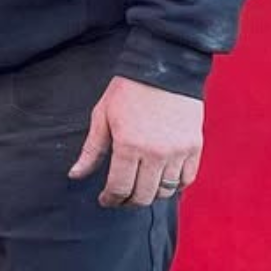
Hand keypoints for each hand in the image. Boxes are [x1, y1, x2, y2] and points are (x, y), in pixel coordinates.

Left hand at [67, 76, 204, 207]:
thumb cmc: (128, 91)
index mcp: (128, 146)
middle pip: (144, 195)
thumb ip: (91, 150)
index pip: (120, 187)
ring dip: (151, 195)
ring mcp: (178, 152)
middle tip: (121, 198)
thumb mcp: (102, 116)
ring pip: (166, 191)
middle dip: (129, 202)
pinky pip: (187, 180)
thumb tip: (75, 175)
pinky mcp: (194, 147)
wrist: (163, 68)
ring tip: (140, 188)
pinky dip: (175, 186)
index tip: (105, 200)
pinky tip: (163, 182)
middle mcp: (156, 154)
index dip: (110, 199)